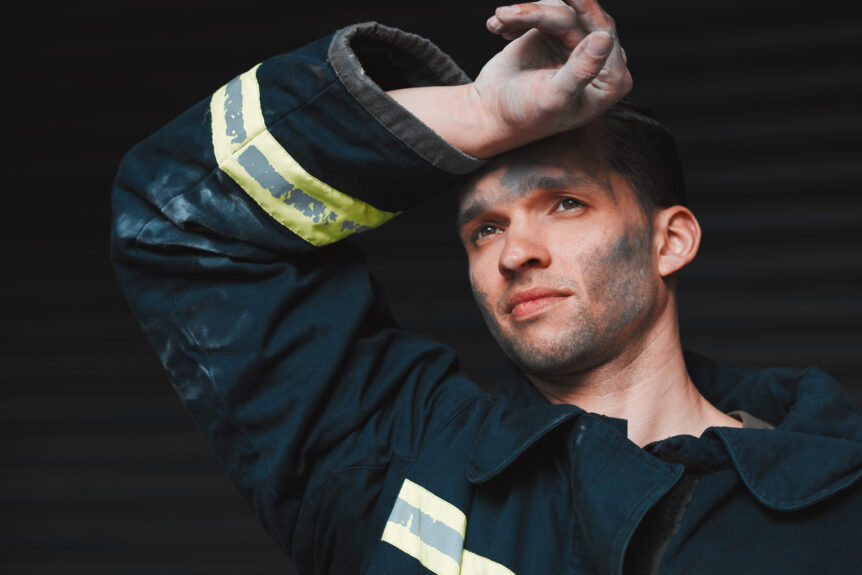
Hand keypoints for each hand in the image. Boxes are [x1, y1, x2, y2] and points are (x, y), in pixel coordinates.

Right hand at [472, 0, 631, 154]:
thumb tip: (604, 39)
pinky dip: (517, 19)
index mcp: (610, 80)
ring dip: (524, 15)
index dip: (588, 10)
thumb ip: (580, 71)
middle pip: (575, 19)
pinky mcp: (553, 34)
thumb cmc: (525, 115)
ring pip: (556, 11)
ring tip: (499, 23)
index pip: (603, 34)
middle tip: (509, 14)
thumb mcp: (554, 98)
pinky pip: (540, 11)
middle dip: (541, 15)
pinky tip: (497, 29)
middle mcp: (597, 59)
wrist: (493, 115)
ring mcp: (574, 44)